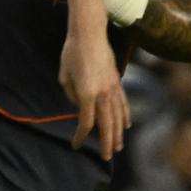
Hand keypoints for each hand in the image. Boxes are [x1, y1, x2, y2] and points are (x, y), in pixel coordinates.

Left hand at [60, 29, 128, 158]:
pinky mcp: (118, 81)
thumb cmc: (72, 53)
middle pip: (106, 125)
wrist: (89, 33)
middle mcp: (102, 93)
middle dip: (106, 143)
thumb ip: (72, 95)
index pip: (85, 122)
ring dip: (118, 133)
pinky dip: (125, 116)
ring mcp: (113, 87)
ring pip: (117, 116)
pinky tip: (126, 126)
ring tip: (117, 147)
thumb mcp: (64, 76)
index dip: (80, 136)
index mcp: (87, 94)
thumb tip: (79, 107)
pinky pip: (123, 103)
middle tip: (106, 157)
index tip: (75, 145)